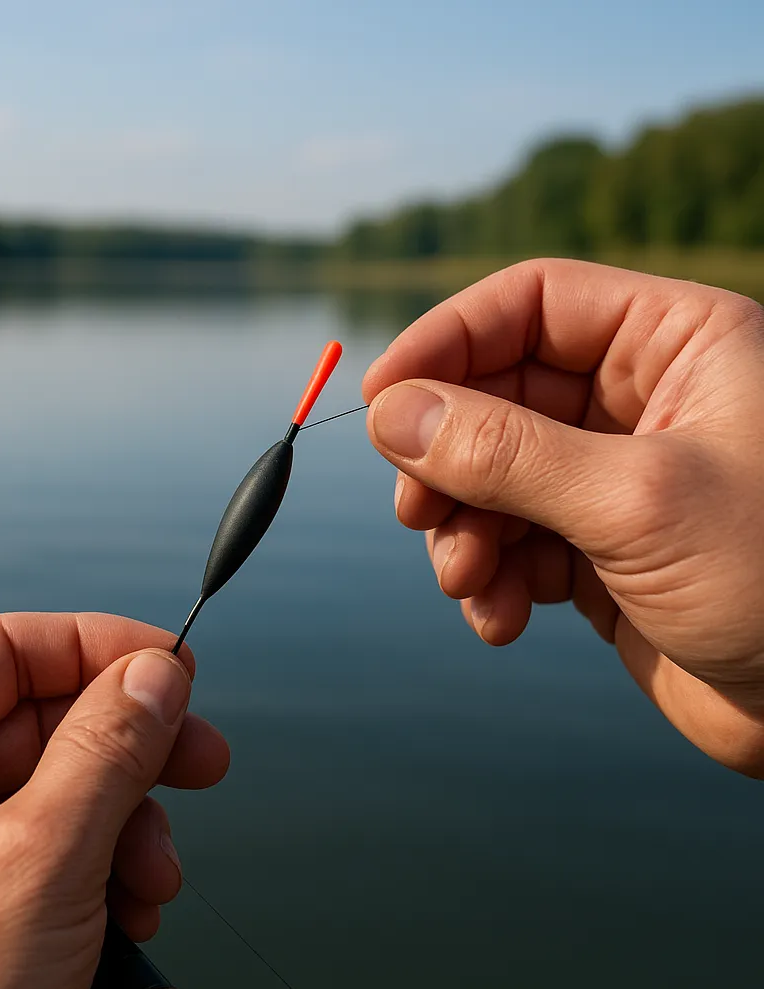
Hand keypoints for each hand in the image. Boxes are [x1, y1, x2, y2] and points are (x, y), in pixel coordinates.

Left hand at [0, 613, 228, 988]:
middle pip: (50, 719)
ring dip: (130, 827)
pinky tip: (128, 915)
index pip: (9, 647)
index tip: (173, 667)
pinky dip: (110, 872)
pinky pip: (60, 850)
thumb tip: (156, 673)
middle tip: (202, 763)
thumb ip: (108, 749)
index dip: (98, 646)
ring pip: (68, 789)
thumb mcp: (42, 857)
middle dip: (133, 753)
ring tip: (152, 881)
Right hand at [363, 259, 763, 775]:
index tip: (381, 399)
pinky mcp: (596, 549)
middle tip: (415, 510)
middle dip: (446, 459)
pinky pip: (509, 543)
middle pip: (494, 395)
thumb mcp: (635, 501)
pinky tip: (501, 618)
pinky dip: (488, 579)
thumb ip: (505, 452)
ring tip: (467, 582)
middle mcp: (640, 400)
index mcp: (675, 344)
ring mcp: (613, 477)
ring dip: (460, 530)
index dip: (447, 341)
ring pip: (490, 475)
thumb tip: (392, 413)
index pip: (531, 304)